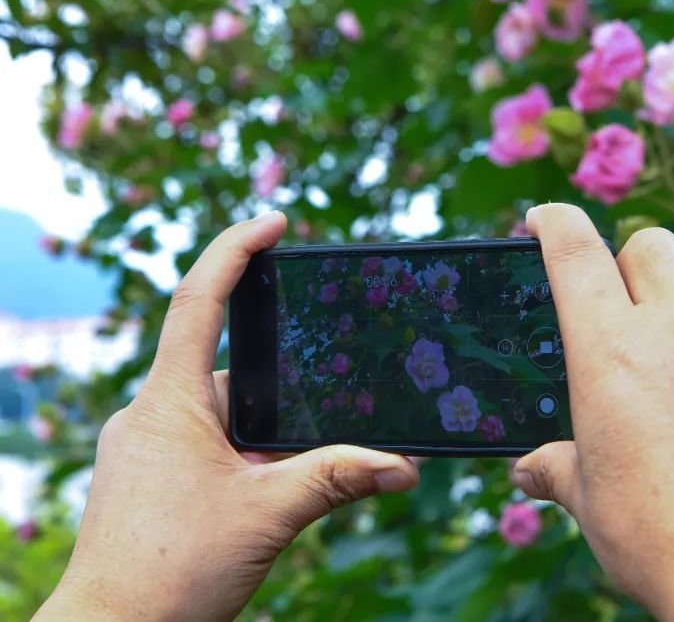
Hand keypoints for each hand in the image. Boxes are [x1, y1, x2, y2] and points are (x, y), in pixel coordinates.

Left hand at [35, 213, 418, 620]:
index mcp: (169, 402)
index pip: (200, 301)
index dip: (235, 251)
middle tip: (321, 411)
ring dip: (264, 434)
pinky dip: (243, 456)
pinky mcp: (149, 480)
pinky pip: (205, 445)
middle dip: (281, 389)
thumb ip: (337, 478)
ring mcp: (145, 449)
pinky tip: (267, 492)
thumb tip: (406, 466)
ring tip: (289, 477)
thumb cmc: (170, 574)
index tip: (274, 222)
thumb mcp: (267, 514)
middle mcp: (150, 415)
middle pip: (229, 369)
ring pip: (222, 416)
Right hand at [512, 204, 673, 620]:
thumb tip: (530, 470)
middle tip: (625, 310)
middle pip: (650, 245)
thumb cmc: (662, 538)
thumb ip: (557, 468)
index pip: (576, 251)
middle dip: (629, 265)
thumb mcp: (590, 501)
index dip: (555, 223)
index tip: (545, 218)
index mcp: (612, 351)